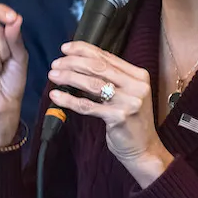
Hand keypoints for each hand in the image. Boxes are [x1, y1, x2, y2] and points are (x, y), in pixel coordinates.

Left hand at [48, 41, 172, 185]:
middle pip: (98, 67)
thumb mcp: (126, 94)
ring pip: (92, 84)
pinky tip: (56, 96)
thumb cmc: (131, 121)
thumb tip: (79, 64)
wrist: (144, 148)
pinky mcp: (119, 117)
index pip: (107, 56)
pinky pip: (87, 106)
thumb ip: (110, 79)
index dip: (83, 50)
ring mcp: (129, 101)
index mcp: (139, 75)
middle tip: (55, 64)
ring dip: (69, 77)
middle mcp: (136, 86)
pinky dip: (69, 100)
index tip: (65, 48)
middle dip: (73, 63)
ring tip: (53, 76)